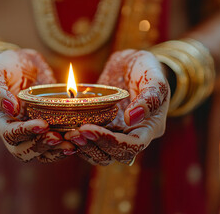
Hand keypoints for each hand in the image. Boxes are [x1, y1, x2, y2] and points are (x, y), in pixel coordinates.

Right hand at [0, 49, 75, 162]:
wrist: (21, 65)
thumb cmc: (6, 67)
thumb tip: (12, 108)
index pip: (10, 134)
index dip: (26, 132)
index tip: (43, 125)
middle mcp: (12, 132)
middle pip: (23, 151)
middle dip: (42, 146)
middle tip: (59, 138)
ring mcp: (29, 134)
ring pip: (39, 153)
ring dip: (55, 151)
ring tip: (71, 145)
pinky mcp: (44, 132)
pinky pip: (52, 147)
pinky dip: (63, 148)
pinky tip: (76, 144)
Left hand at [65, 49, 169, 164]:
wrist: (132, 65)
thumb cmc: (147, 69)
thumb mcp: (154, 77)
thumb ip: (149, 96)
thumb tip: (132, 118)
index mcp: (150, 128)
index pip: (132, 145)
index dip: (111, 142)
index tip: (88, 128)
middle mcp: (133, 136)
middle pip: (114, 154)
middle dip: (93, 145)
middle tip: (75, 132)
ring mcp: (117, 134)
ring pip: (101, 154)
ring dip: (84, 147)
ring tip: (69, 134)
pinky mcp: (103, 129)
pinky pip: (91, 143)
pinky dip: (79, 142)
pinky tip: (65, 132)